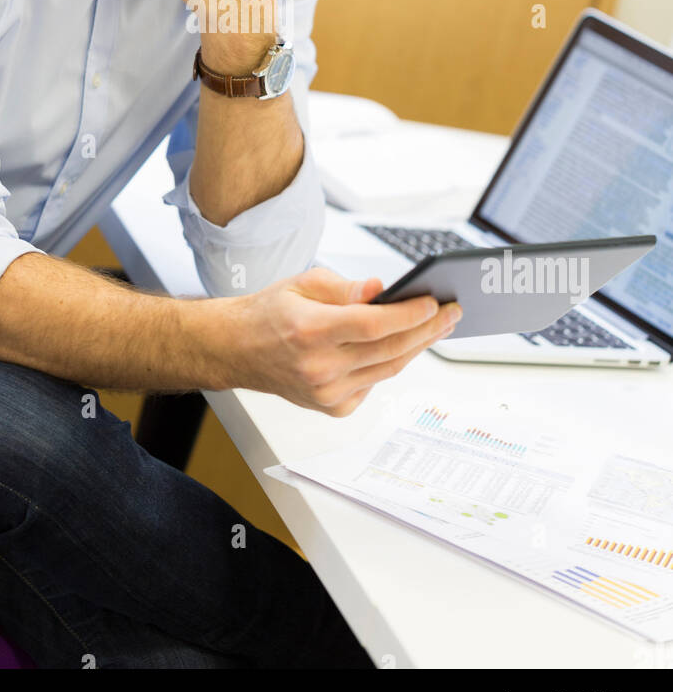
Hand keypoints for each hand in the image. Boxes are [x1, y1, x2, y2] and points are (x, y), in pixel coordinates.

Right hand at [230, 267, 462, 415]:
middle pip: (388, 349)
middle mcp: (319, 367)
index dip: (408, 315)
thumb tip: (380, 289)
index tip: (434, 302)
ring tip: (439, 327)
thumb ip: (345, 289)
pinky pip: (374, 385)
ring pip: (387, 369)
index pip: (372, 325)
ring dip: (417, 347)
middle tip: (452, 312)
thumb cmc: (270, 313)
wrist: (238, 350)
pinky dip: (390, 364)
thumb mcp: (303, 284)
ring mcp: (326, 393)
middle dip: (427, 329)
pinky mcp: (333, 407)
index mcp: (310, 331)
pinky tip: (404, 346)